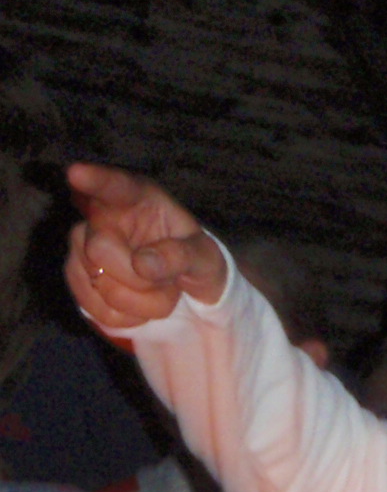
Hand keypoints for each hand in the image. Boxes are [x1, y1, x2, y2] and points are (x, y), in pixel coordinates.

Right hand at [62, 164, 227, 329]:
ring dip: (143, 303)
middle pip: (100, 250)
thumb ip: (181, 256)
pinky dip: (129, 318)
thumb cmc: (193, 258)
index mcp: (137, 198)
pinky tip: (140, 304)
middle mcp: (101, 217)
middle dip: (141, 279)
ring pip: (100, 286)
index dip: (94, 180)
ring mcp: (82, 247)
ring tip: (159, 289)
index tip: (76, 172)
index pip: (113, 185)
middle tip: (170, 280)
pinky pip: (97, 310)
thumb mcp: (205, 257)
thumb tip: (142, 265)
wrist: (184, 285)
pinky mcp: (77, 277)